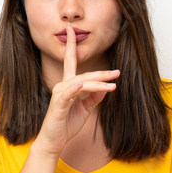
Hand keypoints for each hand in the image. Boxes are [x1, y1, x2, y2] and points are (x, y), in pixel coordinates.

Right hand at [35, 27, 118, 155]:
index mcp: (68, 86)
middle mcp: (63, 86)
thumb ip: (94, 96)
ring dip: (98, 83)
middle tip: (116, 72)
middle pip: (84, 74)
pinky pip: (69, 93)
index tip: (72, 31)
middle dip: (101, 72)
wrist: (55, 141)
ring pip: (82, 83)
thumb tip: (105, 87)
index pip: (70, 62)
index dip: (71, 46)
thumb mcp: (86, 108)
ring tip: (113, 84)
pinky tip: (83, 85)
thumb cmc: (67, 124)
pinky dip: (76, 88)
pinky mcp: (58, 104)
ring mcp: (60, 94)